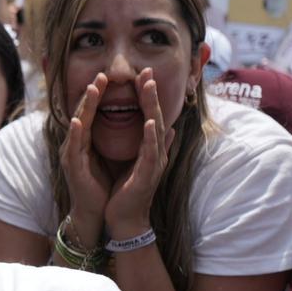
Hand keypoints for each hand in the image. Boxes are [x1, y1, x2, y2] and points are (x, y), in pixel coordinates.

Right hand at [58, 74, 112, 240]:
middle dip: (92, 93)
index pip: (94, 112)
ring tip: (92, 89)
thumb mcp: (115, 156)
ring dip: (84, 107)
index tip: (110, 76)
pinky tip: (79, 121)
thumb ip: (125, 137)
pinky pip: (74, 148)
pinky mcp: (73, 168)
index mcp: (86, 140)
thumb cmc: (104, 185)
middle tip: (102, 74)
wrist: (96, 213)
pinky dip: (75, 134)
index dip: (101, 94)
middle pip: (84, 113)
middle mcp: (76, 144)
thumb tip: (147, 120)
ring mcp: (72, 155)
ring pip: (78, 126)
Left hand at [102, 68, 173, 238]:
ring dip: (152, 107)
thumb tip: (166, 127)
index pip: (150, 115)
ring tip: (148, 86)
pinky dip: (151, 137)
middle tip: (148, 71)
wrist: (125, 219)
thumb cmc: (130, 191)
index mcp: (151, 148)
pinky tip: (151, 123)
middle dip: (151, 93)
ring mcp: (154, 163)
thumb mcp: (140, 162)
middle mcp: (156, 152)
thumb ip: (151, 144)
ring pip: (154, 129)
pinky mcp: (148, 175)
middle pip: (155, 116)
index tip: (144, 74)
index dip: (148, 95)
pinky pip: (150, 153)